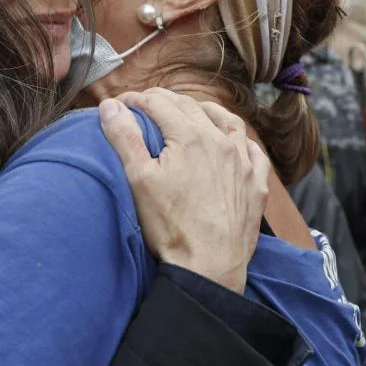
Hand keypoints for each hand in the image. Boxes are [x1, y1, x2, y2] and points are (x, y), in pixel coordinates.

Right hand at [98, 89, 269, 292]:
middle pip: (190, 107)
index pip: (159, 103)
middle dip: (164, 101)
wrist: (209, 266)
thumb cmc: (171, 226)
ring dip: (205, 111)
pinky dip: (239, 139)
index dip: (135, 100)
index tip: (120, 104)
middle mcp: (221, 141)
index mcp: (190, 136)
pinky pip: (252, 150)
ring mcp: (243, 162)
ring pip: (227, 121)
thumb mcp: (138, 180)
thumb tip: (110, 106)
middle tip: (145, 106)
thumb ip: (124, 137)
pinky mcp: (255, 184)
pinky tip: (233, 143)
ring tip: (190, 112)